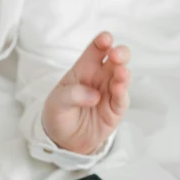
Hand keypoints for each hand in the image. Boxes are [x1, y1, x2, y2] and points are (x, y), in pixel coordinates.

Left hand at [42, 32, 130, 154]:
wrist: (63, 140)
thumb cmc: (59, 113)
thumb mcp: (56, 102)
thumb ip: (72, 94)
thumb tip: (95, 95)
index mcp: (85, 68)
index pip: (96, 49)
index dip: (102, 41)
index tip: (105, 39)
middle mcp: (101, 77)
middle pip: (116, 58)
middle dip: (120, 53)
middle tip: (115, 55)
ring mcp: (110, 92)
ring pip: (123, 76)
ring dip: (123, 72)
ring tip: (120, 72)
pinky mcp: (116, 109)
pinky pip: (122, 99)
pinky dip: (122, 93)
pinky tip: (119, 88)